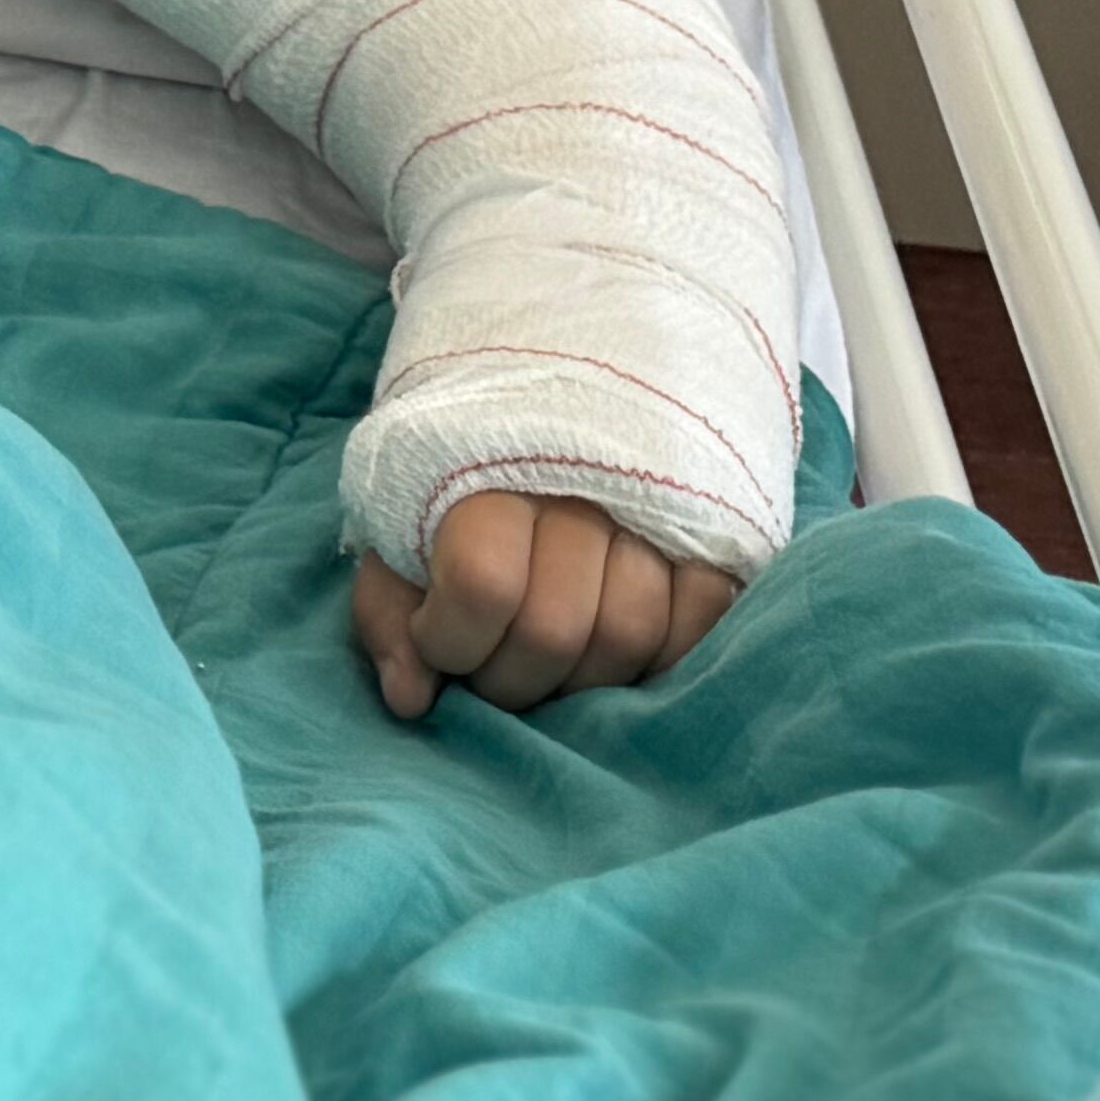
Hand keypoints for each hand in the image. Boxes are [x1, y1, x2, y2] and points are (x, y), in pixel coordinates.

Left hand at [352, 492, 740, 721]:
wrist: (544, 401)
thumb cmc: (457, 490)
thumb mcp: (396, 539)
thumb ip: (389, 614)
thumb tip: (411, 699)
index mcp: (485, 475)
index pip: (483, 583)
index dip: (452, 640)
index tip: (438, 641)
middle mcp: (577, 489)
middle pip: (556, 629)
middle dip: (510, 680)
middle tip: (492, 672)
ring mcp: (653, 509)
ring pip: (631, 636)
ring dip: (583, 680)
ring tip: (550, 667)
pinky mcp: (710, 532)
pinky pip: (703, 618)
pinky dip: (663, 655)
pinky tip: (617, 652)